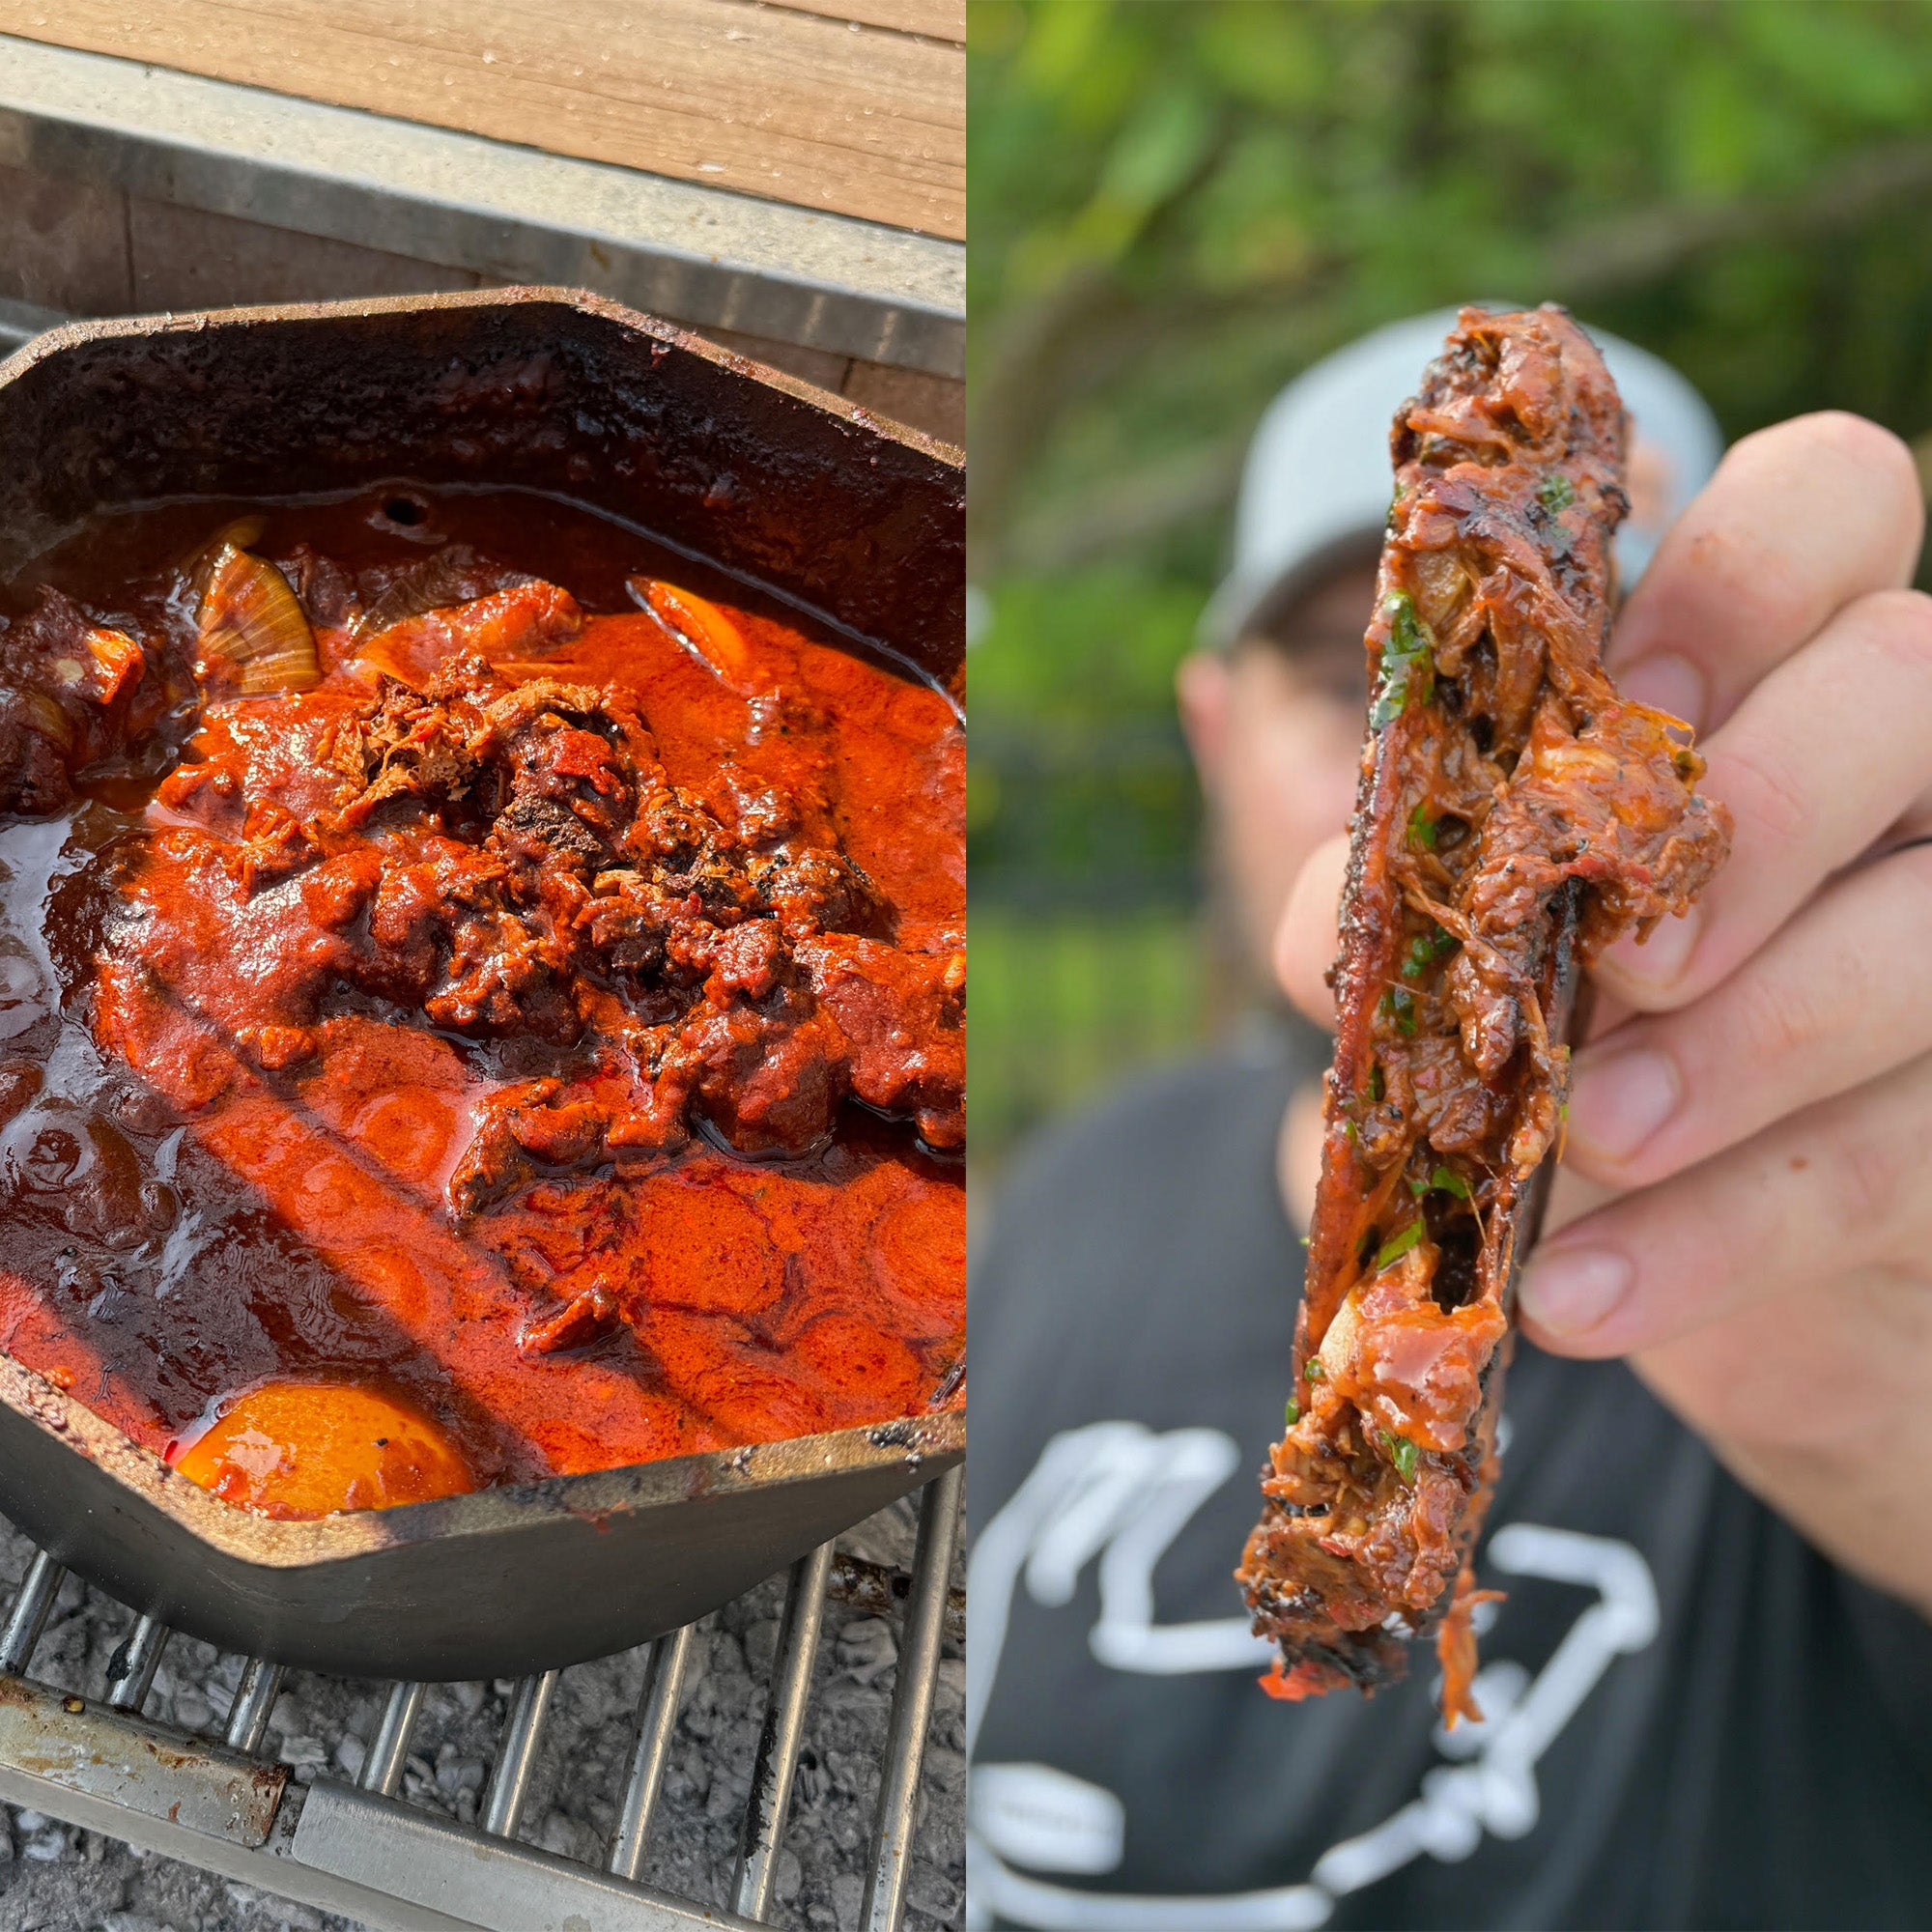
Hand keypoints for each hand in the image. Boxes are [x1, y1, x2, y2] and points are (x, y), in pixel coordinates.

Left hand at [1275, 413, 1931, 1615]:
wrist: (1688, 1237)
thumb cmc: (1573, 1024)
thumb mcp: (1479, 937)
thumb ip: (1413, 887)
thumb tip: (1341, 918)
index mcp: (1779, 662)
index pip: (1830, 500)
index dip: (1734, 577)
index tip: (1615, 702)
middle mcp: (1922, 759)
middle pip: (1914, 675)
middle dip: (1750, 813)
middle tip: (1619, 956)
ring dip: (1743, 1046)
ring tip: (1581, 1143)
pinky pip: (1910, 1158)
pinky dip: (1726, 1233)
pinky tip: (1584, 1296)